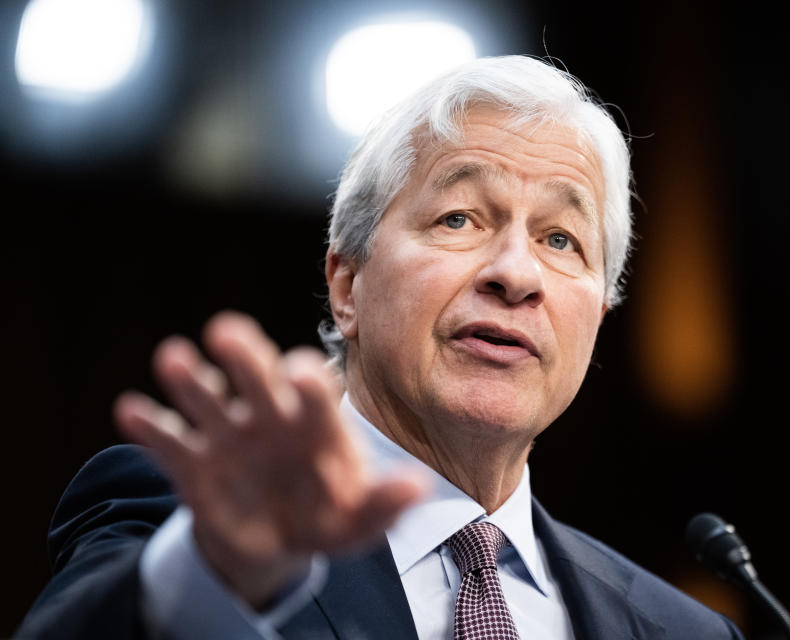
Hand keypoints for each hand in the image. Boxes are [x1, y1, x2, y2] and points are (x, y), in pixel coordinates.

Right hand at [114, 311, 424, 607]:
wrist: (278, 543)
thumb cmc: (328, 518)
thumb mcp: (359, 521)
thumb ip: (384, 504)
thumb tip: (418, 487)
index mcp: (316, 424)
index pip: (314, 393)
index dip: (308, 382)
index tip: (299, 371)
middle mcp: (270, 417)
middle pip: (257, 377)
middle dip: (245, 356)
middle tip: (227, 331)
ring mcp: (229, 437)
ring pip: (208, 398)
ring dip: (191, 379)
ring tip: (173, 357)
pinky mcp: (192, 463)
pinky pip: (169, 440)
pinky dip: (149, 425)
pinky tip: (131, 410)